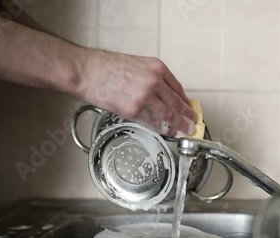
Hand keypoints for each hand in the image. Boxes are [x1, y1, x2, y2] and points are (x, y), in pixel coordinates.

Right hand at [77, 50, 196, 135]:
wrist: (86, 71)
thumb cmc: (105, 66)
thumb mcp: (136, 63)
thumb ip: (151, 77)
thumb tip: (162, 92)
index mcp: (156, 68)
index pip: (177, 88)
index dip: (185, 101)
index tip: (188, 108)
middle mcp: (154, 82)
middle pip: (177, 103)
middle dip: (187, 116)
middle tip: (193, 123)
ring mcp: (145, 97)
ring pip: (168, 115)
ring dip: (178, 125)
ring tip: (184, 131)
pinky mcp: (134, 110)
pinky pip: (152, 122)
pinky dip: (161, 129)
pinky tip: (167, 132)